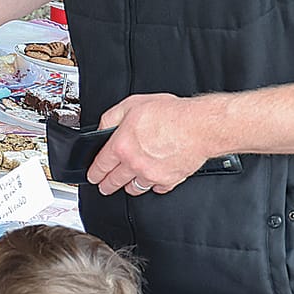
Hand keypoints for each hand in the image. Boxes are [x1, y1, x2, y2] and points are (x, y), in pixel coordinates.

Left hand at [88, 93, 215, 196]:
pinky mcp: (169, 180)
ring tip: (126, 184)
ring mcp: (152, 174)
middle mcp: (135, 164)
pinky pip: (157, 189)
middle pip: (114, 181)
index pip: (100, 165)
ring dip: (128, 186)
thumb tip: (102, 128)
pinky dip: (153, 185)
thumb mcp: (132, 104)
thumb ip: (111, 118)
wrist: (200, 126)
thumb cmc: (171, 114)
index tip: (93, 176)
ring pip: (134, 188)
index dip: (94, 172)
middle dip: (106, 185)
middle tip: (104, 186)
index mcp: (122, 146)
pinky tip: (153, 180)